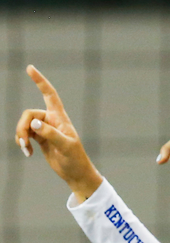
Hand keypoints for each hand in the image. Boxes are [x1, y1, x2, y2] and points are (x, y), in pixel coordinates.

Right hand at [14, 66, 102, 199]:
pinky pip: (24, 134)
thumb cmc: (75, 159)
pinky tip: (28, 153)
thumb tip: (34, 124)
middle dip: (22, 127)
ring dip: (21, 136)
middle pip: (29, 115)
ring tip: (25, 149)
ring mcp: (45, 129)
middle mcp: (52, 120)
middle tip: (24, 143)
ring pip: (24, 125)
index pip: (49, 95)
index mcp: (60, 118)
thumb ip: (50, 134)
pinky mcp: (40, 139)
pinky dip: (22, 142)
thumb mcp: (65, 147)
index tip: (30, 68)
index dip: (40, 81)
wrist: (76, 174)